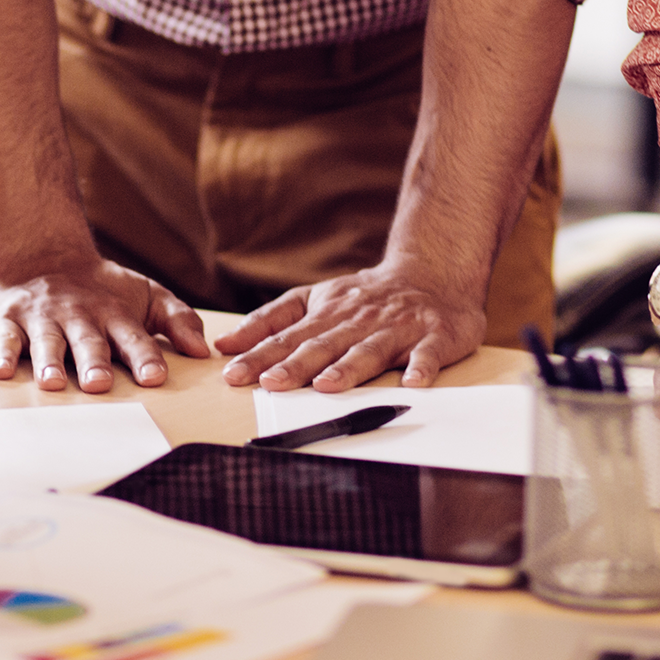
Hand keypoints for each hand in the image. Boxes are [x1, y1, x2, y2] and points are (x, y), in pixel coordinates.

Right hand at [0, 261, 209, 391]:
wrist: (41, 255)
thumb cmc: (101, 289)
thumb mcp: (145, 296)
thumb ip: (176, 320)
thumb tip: (203, 351)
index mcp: (114, 315)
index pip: (133, 337)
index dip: (144, 357)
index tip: (154, 378)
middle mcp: (78, 316)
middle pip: (88, 341)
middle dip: (93, 362)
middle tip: (98, 384)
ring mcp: (42, 318)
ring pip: (46, 342)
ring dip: (49, 362)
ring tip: (53, 384)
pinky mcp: (8, 321)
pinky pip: (4, 339)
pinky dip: (1, 354)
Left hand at [217, 261, 485, 390]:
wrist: (432, 273)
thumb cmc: (365, 296)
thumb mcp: (312, 299)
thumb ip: (270, 321)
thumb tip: (225, 344)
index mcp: (326, 314)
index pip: (287, 338)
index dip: (259, 356)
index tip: (233, 374)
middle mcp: (358, 321)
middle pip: (323, 345)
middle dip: (296, 365)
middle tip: (271, 383)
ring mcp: (397, 328)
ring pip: (369, 350)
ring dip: (349, 368)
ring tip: (327, 385)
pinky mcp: (434, 336)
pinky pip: (428, 354)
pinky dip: (421, 367)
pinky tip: (412, 382)